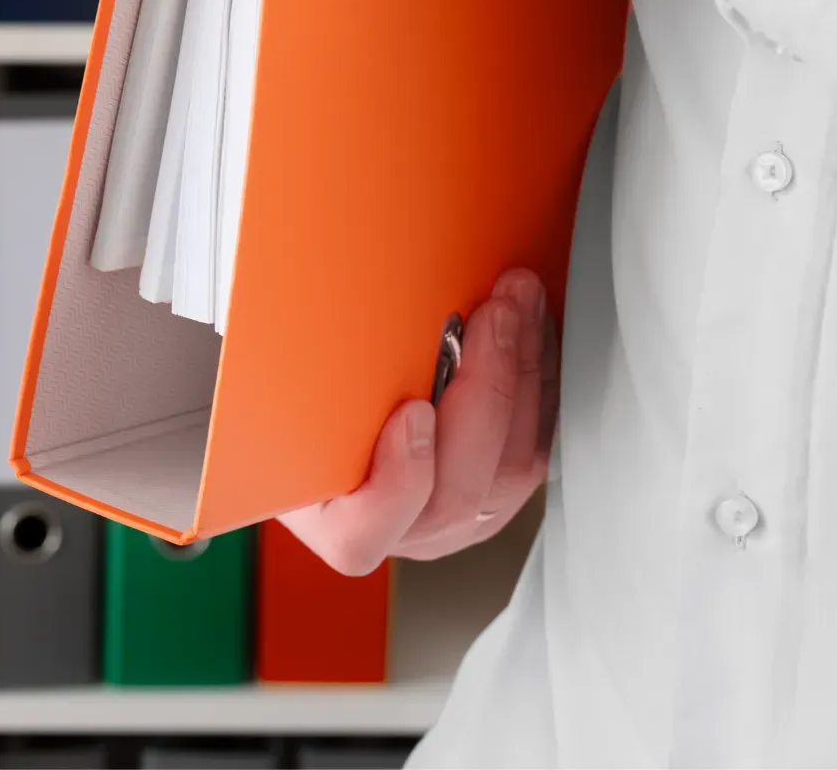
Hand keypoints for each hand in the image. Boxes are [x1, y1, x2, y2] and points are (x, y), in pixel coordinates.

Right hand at [279, 269, 557, 574]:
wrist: (343, 422)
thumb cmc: (315, 415)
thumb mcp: (297, 403)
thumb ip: (309, 386)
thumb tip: (296, 313)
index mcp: (335, 523)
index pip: (361, 532)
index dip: (396, 481)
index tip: (411, 412)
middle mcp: (403, 533)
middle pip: (456, 492)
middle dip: (488, 389)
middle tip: (492, 314)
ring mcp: (460, 520)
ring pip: (511, 469)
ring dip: (523, 371)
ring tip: (518, 302)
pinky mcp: (502, 490)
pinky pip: (536, 445)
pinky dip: (540, 379)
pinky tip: (531, 327)